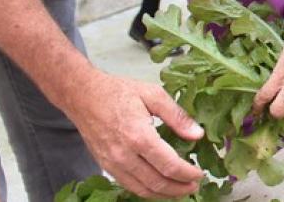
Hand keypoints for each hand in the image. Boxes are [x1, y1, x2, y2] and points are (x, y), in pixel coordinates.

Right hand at [66, 71, 204, 198]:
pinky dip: (147, 191)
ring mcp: (113, 163)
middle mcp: (124, 155)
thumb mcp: (153, 95)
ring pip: (142, 190)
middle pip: (157, 183)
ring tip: (181, 190)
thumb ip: (177, 116)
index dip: (188, 174)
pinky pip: (129, 186)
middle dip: (179, 188)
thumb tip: (197, 135)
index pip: (169, 165)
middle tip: (195, 185)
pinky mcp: (106, 166)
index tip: (200, 174)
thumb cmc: (118, 92)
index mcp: (139, 136)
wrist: (83, 96)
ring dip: (164, 194)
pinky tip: (159, 186)